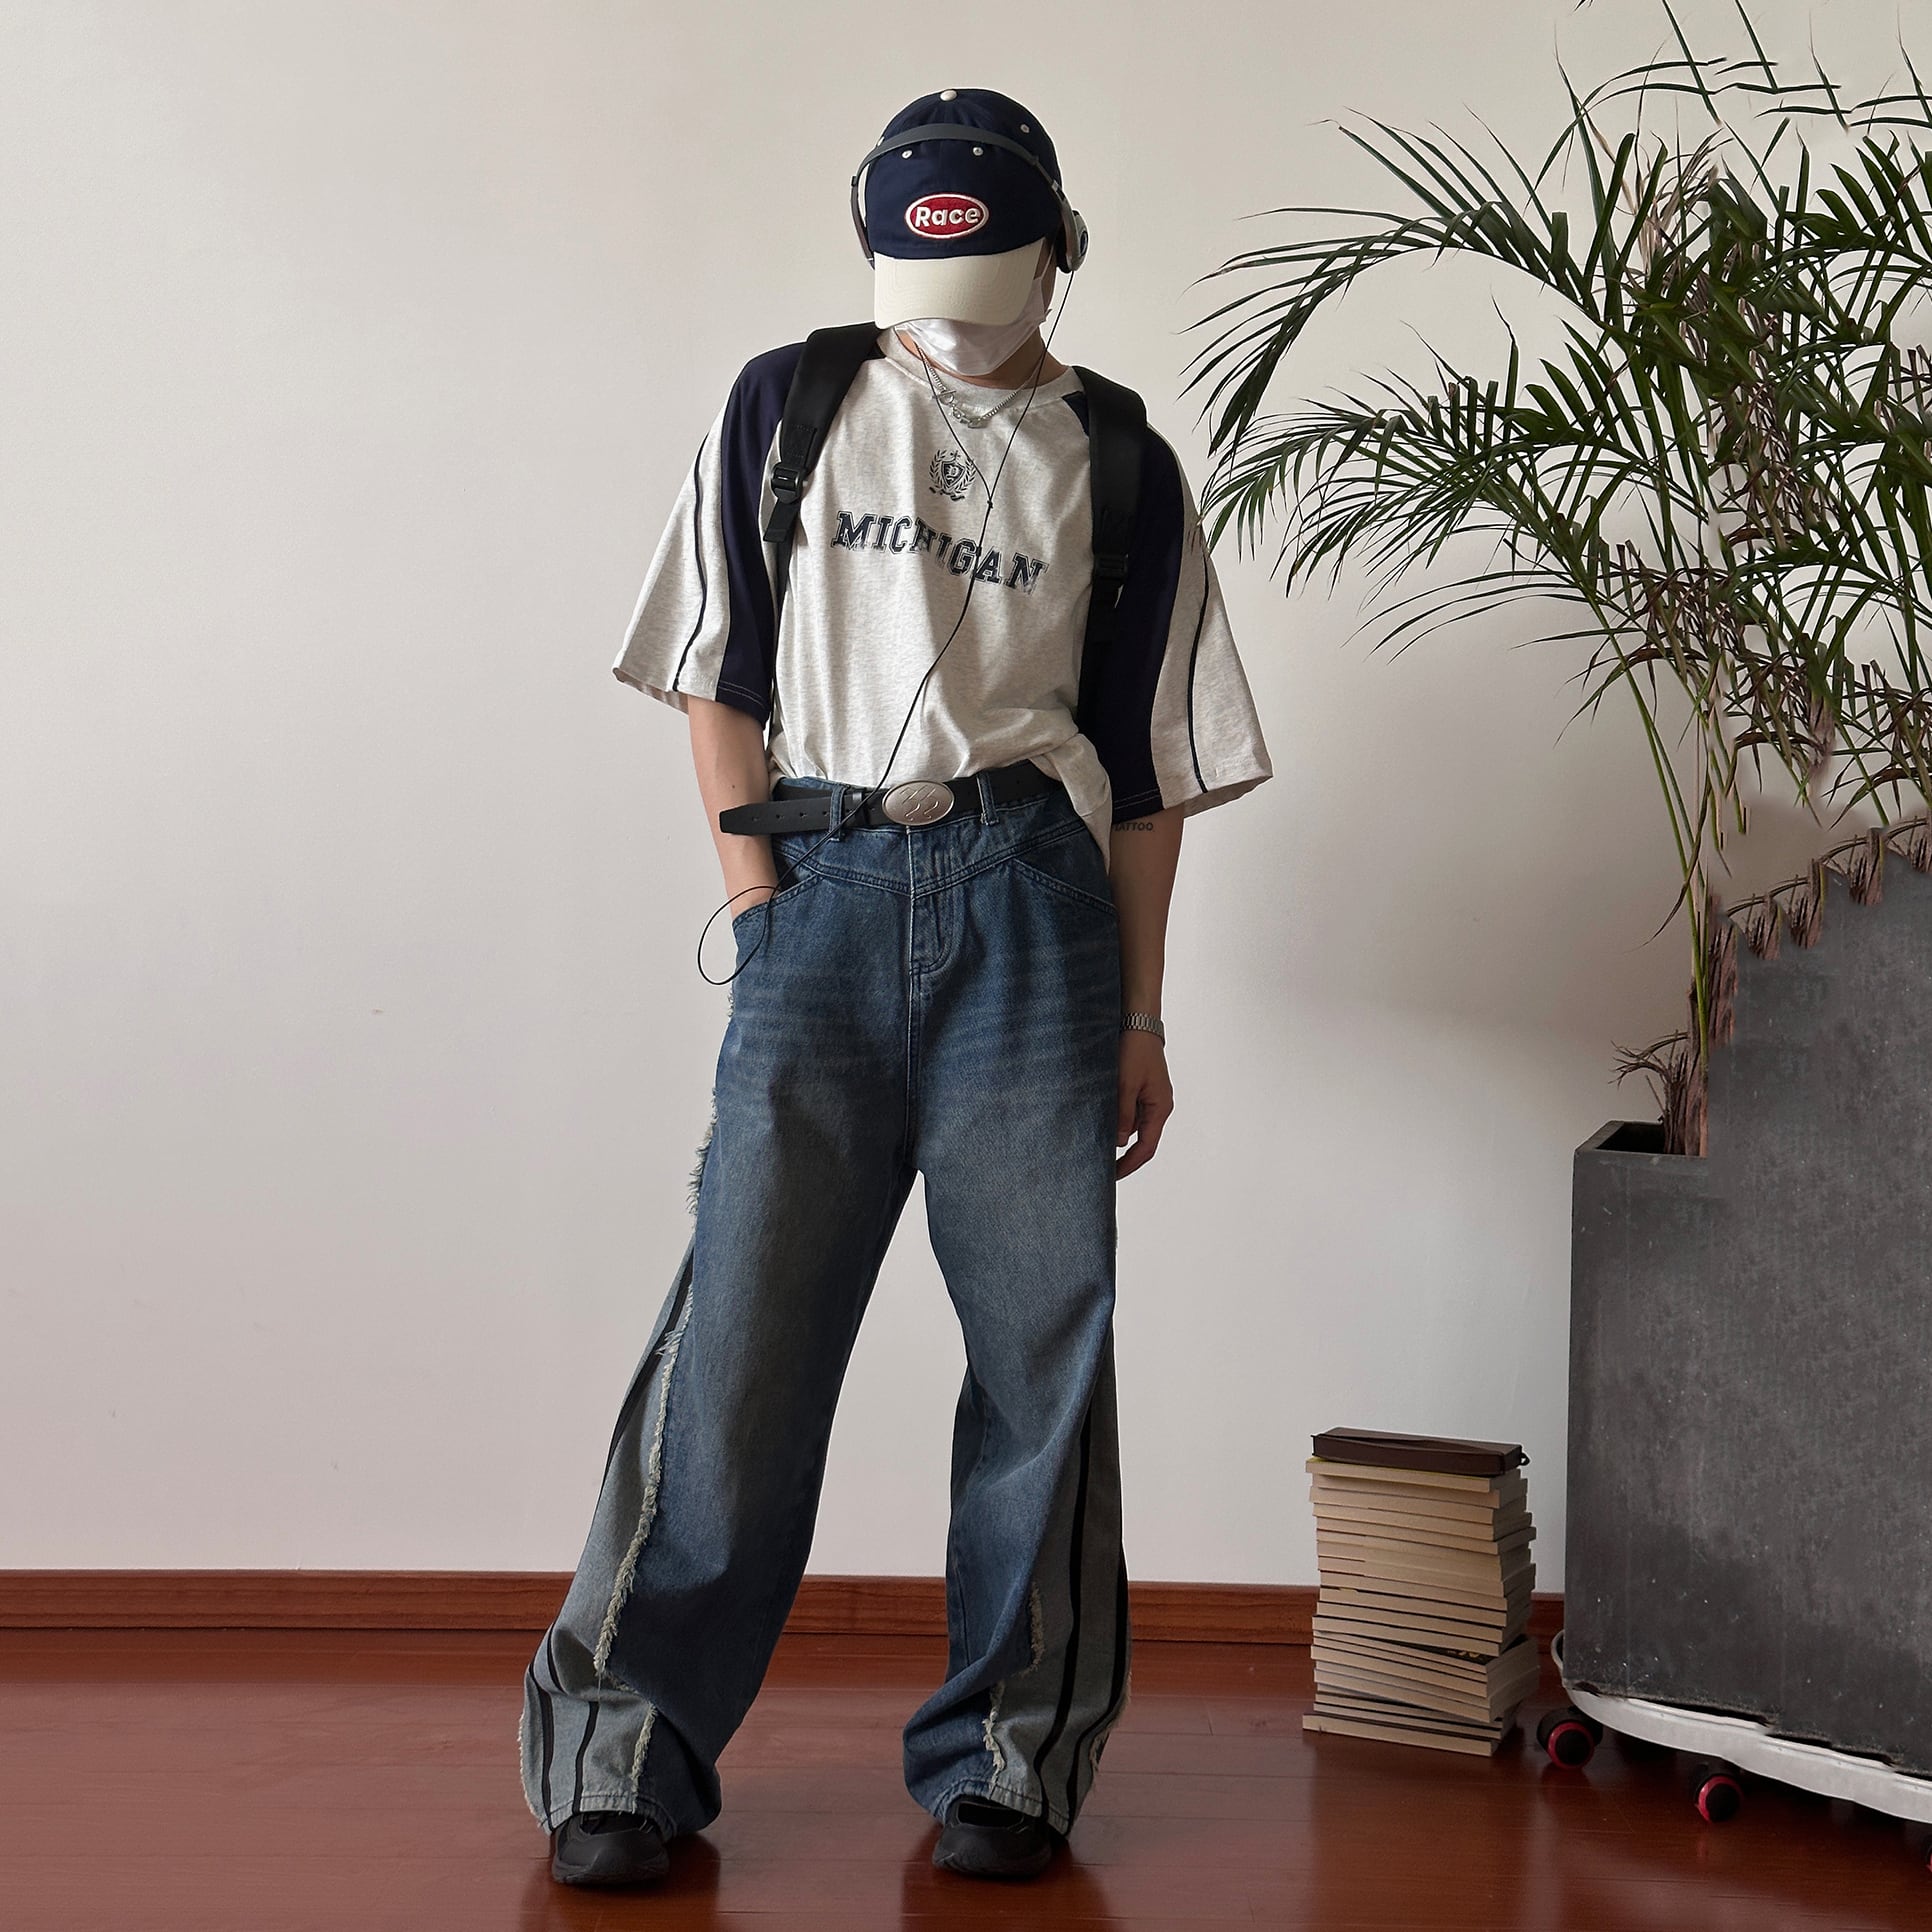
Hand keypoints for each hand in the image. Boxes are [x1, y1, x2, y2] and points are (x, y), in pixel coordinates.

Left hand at [1115, 1030, 1172, 1178]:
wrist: (1138, 1023)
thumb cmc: (1135, 1050)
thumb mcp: (1125, 1084)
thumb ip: (1123, 1114)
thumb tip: (1120, 1142)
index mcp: (1160, 1108)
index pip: (1146, 1147)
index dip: (1130, 1164)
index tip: (1113, 1175)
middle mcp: (1157, 1107)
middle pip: (1141, 1140)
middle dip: (1122, 1154)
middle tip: (1101, 1165)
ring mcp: (1149, 1098)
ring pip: (1133, 1126)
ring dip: (1117, 1134)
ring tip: (1095, 1143)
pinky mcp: (1140, 1090)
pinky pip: (1129, 1112)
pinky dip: (1117, 1119)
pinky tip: (1101, 1121)